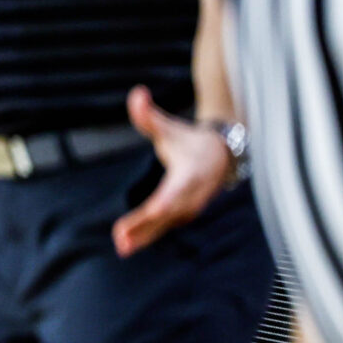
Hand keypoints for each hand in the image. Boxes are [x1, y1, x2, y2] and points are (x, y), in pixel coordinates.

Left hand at [111, 85, 232, 256]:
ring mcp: (190, 206)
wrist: (222, 155)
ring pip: (166, 224)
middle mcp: (192, 194)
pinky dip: (149, 237)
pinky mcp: (184, 213)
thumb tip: (136, 94)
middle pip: (167, 213)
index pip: (173, 192)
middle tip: (121, 240)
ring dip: (145, 237)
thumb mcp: (170, 127)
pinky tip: (129, 246)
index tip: (152, 211)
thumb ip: (149, 115)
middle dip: (146, 227)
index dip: (160, 204)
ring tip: (122, 248)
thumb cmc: (190, 140)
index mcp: (190, 174)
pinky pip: (166, 227)